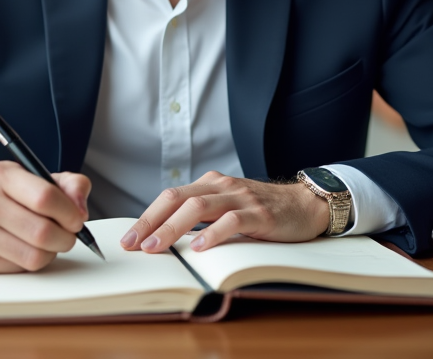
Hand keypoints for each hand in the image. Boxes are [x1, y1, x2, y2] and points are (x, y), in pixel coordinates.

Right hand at [0, 161, 90, 273]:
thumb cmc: (7, 194)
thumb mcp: (36, 177)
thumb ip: (69, 185)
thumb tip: (80, 209)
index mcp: (0, 175)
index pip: (45, 197)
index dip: (70, 212)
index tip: (77, 219)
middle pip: (42, 232)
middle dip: (66, 237)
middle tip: (68, 234)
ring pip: (35, 256)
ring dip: (52, 252)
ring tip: (48, 241)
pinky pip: (21, 269)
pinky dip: (33, 261)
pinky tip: (26, 248)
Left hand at [120, 171, 328, 253]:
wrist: (305, 204)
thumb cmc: (261, 211)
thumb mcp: (226, 208)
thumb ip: (200, 217)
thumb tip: (164, 237)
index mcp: (208, 184)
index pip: (169, 198)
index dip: (146, 218)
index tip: (128, 239)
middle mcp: (220, 187)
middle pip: (176, 200)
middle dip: (150, 222)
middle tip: (132, 244)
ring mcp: (240, 198)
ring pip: (198, 208)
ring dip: (173, 228)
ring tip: (156, 247)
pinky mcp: (259, 214)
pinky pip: (232, 221)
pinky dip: (214, 234)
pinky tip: (201, 248)